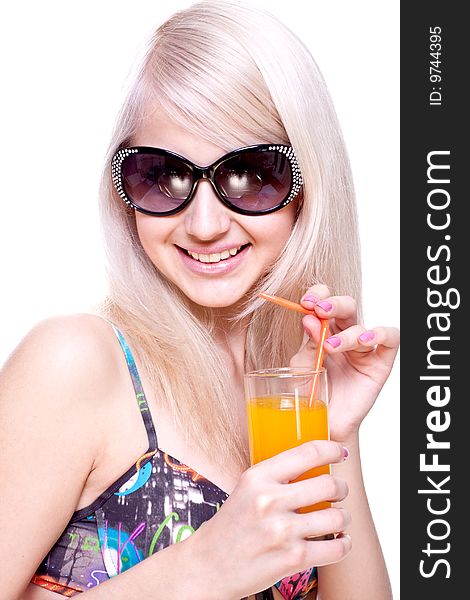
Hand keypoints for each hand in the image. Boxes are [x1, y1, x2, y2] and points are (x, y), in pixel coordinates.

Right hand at [188, 441, 350, 598]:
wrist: (210, 566)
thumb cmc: (233, 524)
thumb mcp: (247, 488)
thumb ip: (277, 475)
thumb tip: (316, 460)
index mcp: (258, 477)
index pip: (307, 452)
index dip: (332, 449)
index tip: (339, 452)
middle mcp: (269, 501)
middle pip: (329, 484)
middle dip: (342, 487)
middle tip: (339, 491)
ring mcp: (282, 531)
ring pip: (337, 517)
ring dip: (344, 517)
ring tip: (338, 518)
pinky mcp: (292, 559)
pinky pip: (336, 548)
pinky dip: (344, 544)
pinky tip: (339, 540)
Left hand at [289, 284, 399, 443]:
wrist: (324, 424)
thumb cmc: (312, 395)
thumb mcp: (302, 368)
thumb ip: (307, 345)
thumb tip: (309, 319)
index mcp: (322, 332)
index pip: (323, 302)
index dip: (316, 296)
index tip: (305, 302)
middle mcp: (343, 335)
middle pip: (345, 307)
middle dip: (332, 304)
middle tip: (319, 310)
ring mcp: (362, 349)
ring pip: (361, 325)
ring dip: (346, 333)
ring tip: (331, 346)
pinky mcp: (379, 363)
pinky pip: (389, 340)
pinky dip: (379, 334)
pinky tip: (364, 341)